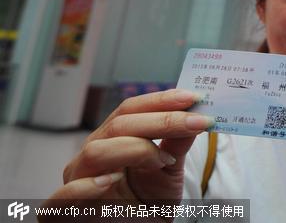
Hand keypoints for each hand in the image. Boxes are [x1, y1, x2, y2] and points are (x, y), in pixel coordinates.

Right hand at [48, 89, 209, 203]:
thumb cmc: (150, 203)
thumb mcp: (170, 169)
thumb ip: (179, 141)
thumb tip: (199, 113)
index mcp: (110, 140)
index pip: (129, 110)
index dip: (159, 101)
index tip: (193, 97)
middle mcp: (90, 157)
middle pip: (118, 126)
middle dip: (161, 121)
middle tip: (196, 122)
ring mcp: (75, 182)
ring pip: (96, 152)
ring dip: (136, 149)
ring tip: (165, 160)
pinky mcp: (65, 213)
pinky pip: (62, 197)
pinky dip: (85, 187)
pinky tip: (111, 180)